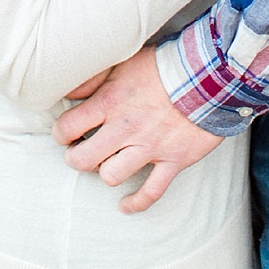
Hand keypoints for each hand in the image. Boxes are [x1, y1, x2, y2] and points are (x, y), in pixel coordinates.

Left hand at [54, 47, 223, 212]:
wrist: (209, 77)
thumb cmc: (161, 66)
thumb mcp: (120, 63)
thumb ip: (92, 79)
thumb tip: (67, 91)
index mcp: (109, 102)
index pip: (68, 126)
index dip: (60, 133)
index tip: (63, 134)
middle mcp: (125, 128)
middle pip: (84, 158)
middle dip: (75, 158)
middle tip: (77, 153)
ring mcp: (150, 147)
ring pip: (112, 176)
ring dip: (103, 173)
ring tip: (101, 166)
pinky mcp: (173, 160)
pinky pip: (152, 191)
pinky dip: (136, 202)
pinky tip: (124, 206)